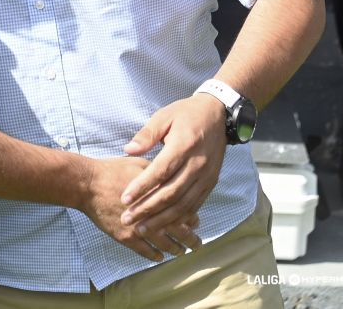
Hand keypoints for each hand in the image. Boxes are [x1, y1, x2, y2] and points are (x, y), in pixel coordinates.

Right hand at [82, 157, 201, 260]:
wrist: (88, 184)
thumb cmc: (113, 170)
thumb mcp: (139, 165)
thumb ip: (158, 174)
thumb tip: (171, 176)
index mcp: (158, 195)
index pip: (183, 211)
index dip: (192, 218)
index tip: (196, 222)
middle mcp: (152, 214)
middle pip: (178, 231)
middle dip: (190, 240)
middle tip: (197, 244)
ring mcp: (139, 228)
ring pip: (164, 244)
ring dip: (175, 249)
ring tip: (180, 251)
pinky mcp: (126, 237)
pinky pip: (145, 251)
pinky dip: (154, 255)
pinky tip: (159, 256)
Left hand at [119, 95, 226, 228]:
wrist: (218, 114)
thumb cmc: (185, 114)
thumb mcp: (164, 116)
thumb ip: (147, 135)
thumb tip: (128, 150)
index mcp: (183, 146)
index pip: (160, 172)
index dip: (141, 187)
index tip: (124, 199)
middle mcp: (197, 164)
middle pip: (171, 193)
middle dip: (148, 209)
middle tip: (128, 219)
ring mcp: (206, 176)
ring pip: (183, 205)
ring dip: (162, 220)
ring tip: (143, 229)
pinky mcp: (211, 183)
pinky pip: (195, 205)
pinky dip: (180, 218)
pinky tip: (165, 225)